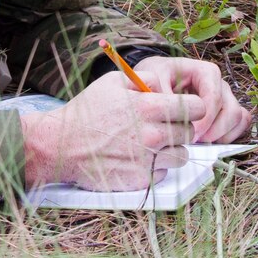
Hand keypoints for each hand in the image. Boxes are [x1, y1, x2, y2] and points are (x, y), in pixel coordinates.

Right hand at [21, 70, 205, 190]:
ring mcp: (149, 159)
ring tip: (149, 144)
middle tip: (159, 126)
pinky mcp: (142, 179)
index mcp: (149, 107)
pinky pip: (163, 173)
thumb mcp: (110, 82)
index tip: (181, 109)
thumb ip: (143, 78)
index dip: (190, 107)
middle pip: (189, 132)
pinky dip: (155, 167)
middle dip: (178, 128)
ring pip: (181, 155)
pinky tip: (136, 158)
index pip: (195, 107)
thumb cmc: (85, 112)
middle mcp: (154, 134)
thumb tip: (163, 83)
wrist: (61, 145)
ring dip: (170, 150)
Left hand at [133, 56, 251, 143]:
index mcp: (206, 72)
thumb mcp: (154, 79)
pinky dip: (229, 136)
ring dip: (222, 135)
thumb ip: (162, 96)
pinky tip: (208, 141)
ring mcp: (226, 97)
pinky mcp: (228, 110)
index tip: (189, 132)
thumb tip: (174, 119)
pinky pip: (241, 124)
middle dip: (214, 130)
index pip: (214, 98)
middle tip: (194, 140)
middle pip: (231, 111)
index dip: (204, 120)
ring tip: (199, 142)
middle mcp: (220, 84)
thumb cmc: (157, 75)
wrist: (157, 77)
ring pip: (238, 118)